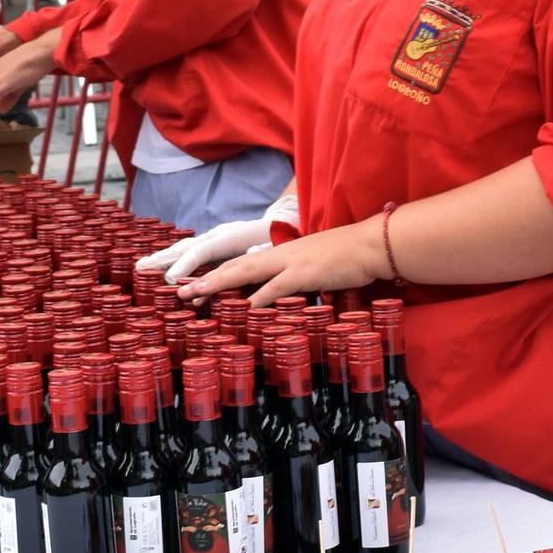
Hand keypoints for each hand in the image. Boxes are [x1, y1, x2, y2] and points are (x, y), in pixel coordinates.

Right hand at [136, 195, 303, 282]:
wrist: (283, 222)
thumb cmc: (279, 238)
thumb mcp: (273, 246)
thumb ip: (263, 249)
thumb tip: (255, 250)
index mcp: (231, 237)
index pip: (202, 253)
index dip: (185, 266)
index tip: (170, 280)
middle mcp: (218, 235)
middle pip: (187, 247)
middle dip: (164, 258)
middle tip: (142, 268)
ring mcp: (214, 237)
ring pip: (185, 248)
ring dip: (163, 257)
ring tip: (142, 266)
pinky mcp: (214, 243)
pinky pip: (190, 252)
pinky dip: (173, 257)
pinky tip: (159, 265)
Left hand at [175, 217, 382, 307]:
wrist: (372, 244)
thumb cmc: (349, 256)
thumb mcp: (318, 264)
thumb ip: (299, 276)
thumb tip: (287, 292)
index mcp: (284, 254)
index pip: (244, 264)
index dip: (219, 275)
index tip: (197, 287)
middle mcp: (282, 255)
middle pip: (235, 267)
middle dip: (207, 280)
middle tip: (180, 293)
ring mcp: (292, 263)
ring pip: (246, 273)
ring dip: (219, 285)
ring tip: (195, 296)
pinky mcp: (306, 273)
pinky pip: (276, 288)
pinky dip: (258, 298)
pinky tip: (242, 308)